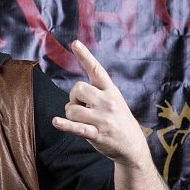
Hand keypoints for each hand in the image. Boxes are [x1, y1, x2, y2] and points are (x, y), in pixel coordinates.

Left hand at [51, 40, 149, 166]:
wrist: (133, 146)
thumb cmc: (118, 120)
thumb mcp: (114, 100)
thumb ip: (98, 91)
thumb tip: (76, 90)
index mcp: (111, 91)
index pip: (97, 70)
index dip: (85, 56)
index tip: (75, 43)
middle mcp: (108, 102)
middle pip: (77, 89)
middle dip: (73, 97)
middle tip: (80, 106)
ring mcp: (103, 118)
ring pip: (72, 109)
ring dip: (70, 114)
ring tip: (80, 120)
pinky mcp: (97, 134)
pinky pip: (77, 127)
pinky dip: (65, 125)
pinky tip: (56, 122)